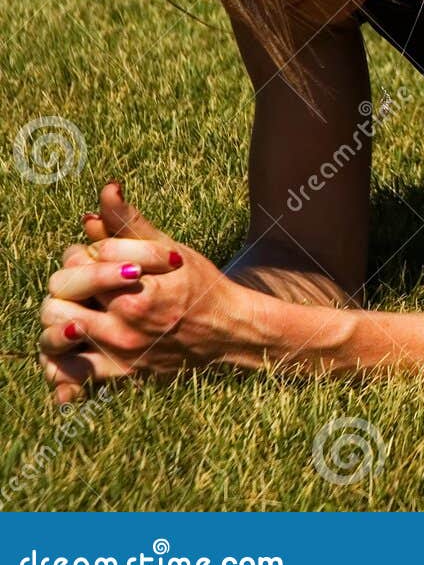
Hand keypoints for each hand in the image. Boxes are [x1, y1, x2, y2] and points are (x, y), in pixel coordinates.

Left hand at [38, 183, 240, 403]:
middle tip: (87, 277)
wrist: (227, 331)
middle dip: (71, 277)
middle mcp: (124, 322)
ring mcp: (119, 351)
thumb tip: (106, 190)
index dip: (90, 249)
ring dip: (61, 311)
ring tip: (79, 304)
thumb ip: (130, 223)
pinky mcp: (119, 374)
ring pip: (55, 328)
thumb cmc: (200, 285)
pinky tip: (74, 339)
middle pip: (62, 290)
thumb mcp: (170, 249)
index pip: (84, 258)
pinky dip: (61, 359)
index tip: (104, 253)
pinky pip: (70, 373)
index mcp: (135, 287)